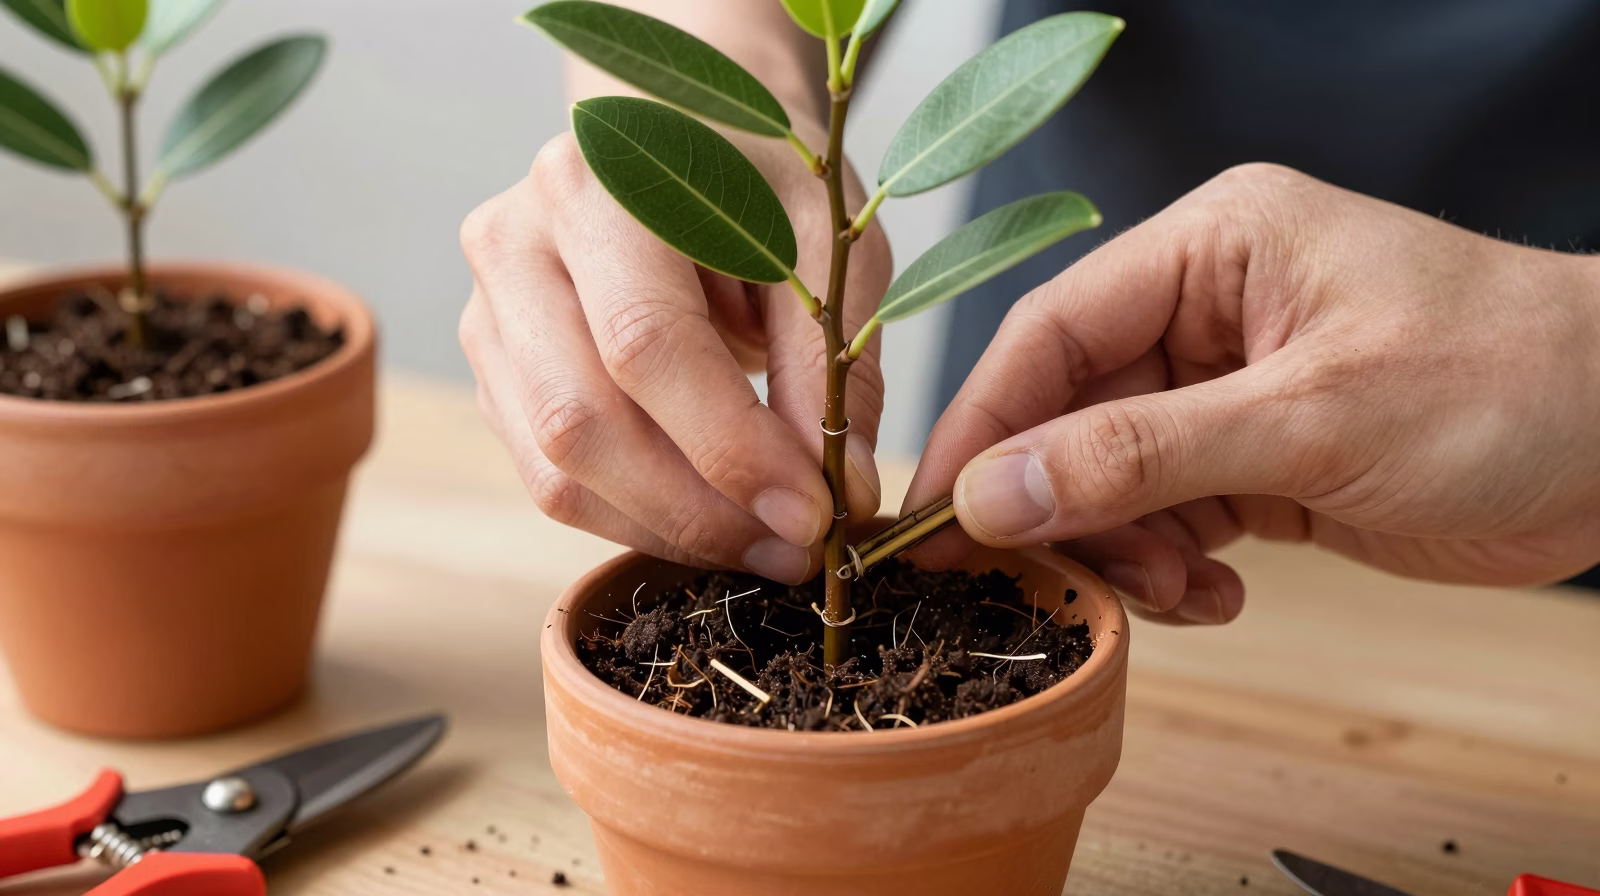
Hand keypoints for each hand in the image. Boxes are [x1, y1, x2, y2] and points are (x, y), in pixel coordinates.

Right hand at [459, 119, 889, 583]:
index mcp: (598, 184)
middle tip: (795, 550)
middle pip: (580, 420)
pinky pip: (550, 478)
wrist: (674, 135)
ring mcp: (486, 310)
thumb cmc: (758, 179)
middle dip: (699, 511)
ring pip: (554, 468)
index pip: (647, 344)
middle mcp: (515, 242)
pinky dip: (635, 517)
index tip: (816, 513)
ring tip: (762, 544)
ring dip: (666, 530)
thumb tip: (839, 495)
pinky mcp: (493, 367)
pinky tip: (709, 518)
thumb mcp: (823, 244)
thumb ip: (831, 364)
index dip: (731, 448)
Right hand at [907, 163, 1599, 622]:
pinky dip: (1176, 566)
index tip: (935, 515)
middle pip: (1072, 415)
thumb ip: (1140, 455)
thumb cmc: (1505, 382)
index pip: (1051, 334)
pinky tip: (1220, 592)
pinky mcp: (1260, 459)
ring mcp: (1232, 389)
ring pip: (1115, 479)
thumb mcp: (1310, 418)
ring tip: (1181, 586)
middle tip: (1055, 581)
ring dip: (1129, 549)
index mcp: (1209, 249)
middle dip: (1067, 507)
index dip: (984, 426)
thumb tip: (995, 494)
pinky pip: (1171, 517)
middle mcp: (1207, 311)